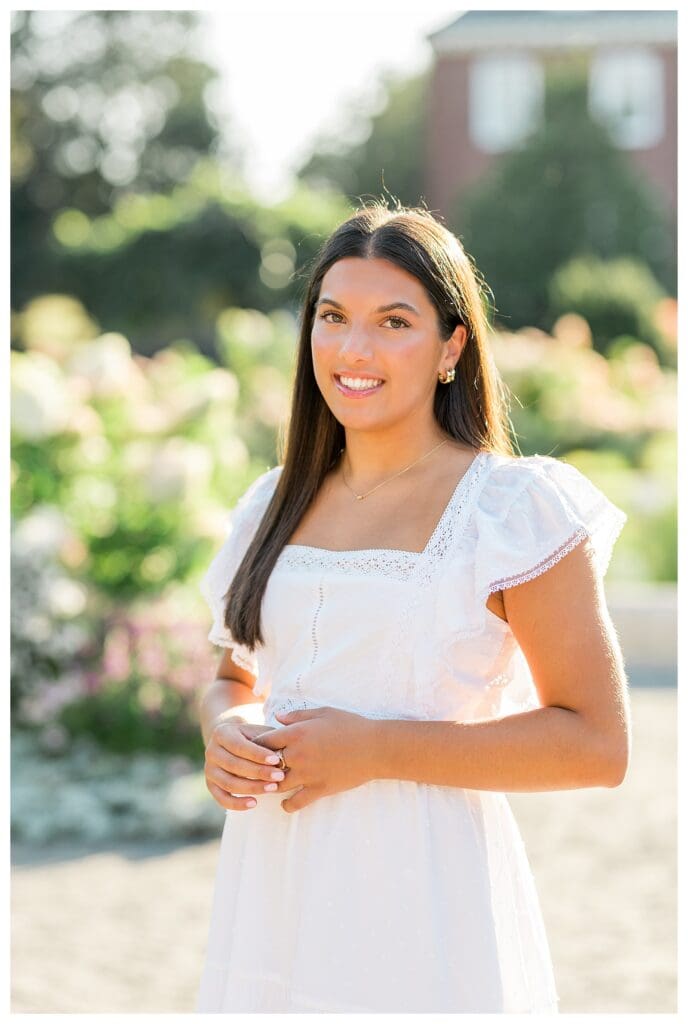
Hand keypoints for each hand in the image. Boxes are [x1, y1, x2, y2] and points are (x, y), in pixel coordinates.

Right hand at [204, 718, 286, 811]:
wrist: (231, 742)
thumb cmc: (251, 737)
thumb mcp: (257, 731)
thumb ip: (267, 739)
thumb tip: (282, 754)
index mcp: (222, 733)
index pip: (240, 746)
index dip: (258, 754)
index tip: (276, 760)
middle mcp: (211, 751)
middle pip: (234, 765)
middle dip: (259, 772)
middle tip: (279, 776)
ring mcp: (209, 769)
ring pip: (229, 783)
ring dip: (252, 787)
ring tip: (272, 788)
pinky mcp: (211, 785)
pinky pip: (222, 798)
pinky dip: (237, 804)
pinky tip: (254, 803)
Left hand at [252, 706, 375, 812]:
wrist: (375, 748)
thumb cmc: (350, 726)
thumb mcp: (323, 713)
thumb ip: (297, 715)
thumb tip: (276, 717)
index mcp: (297, 733)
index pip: (263, 740)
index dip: (257, 744)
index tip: (257, 748)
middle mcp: (297, 754)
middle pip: (265, 764)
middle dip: (260, 766)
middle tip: (258, 769)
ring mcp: (307, 774)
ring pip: (276, 785)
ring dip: (271, 785)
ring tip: (269, 786)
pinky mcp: (319, 789)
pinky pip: (296, 802)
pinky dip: (287, 805)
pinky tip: (285, 803)